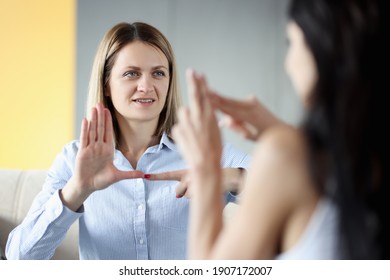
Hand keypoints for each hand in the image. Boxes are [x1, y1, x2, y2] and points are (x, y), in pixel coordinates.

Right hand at [61, 103, 143, 210]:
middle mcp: (99, 147)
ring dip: (93, 119)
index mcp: (108, 150)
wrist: (88, 186)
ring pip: (92, 130)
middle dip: (100, 116)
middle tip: (100, 103)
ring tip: (93, 108)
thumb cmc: (101, 181)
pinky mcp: (83, 152)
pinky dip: (85, 129)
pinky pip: (84, 138)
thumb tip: (144, 175)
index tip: (108, 111)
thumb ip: (130, 174)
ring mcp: (90, 148)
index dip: (108, 121)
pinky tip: (86, 120)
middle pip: (100, 128)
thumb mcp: (118, 176)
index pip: (108, 132)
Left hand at [145, 168, 244, 197]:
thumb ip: (185, 185)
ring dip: (196, 193)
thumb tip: (177, 195)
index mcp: (186, 171)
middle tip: (199, 183)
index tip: (143, 177)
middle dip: (186, 191)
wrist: (230, 176)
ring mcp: (195, 181)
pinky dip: (202, 196)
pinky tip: (210, 188)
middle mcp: (188, 174)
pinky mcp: (201, 188)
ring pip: (188, 195)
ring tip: (207, 184)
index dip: (156, 176)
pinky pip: (196, 197)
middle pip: (180, 190)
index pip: (169, 174)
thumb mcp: (197, 177)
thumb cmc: (211, 176)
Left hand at [172, 69, 221, 189]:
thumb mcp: (215, 131)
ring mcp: (186, 123)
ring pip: (184, 113)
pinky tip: (189, 139)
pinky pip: (179, 126)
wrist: (204, 164)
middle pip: (193, 96)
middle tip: (191, 71)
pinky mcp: (178, 130)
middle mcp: (197, 117)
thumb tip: (197, 112)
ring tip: (194, 132)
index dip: (201, 83)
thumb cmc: (214, 150)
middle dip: (193, 83)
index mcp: (209, 116)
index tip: (197, 73)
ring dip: (187, 118)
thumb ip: (206, 119)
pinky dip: (183, 130)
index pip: (204, 95)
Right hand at [208, 93, 282, 140]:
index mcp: (251, 116)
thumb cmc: (264, 136)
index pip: (229, 109)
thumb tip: (223, 120)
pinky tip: (241, 122)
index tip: (207, 98)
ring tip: (236, 124)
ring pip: (232, 104)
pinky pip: (238, 104)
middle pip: (229, 101)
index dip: (217, 104)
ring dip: (228, 112)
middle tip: (204, 89)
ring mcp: (252, 100)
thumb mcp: (250, 137)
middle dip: (216, 97)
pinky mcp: (252, 99)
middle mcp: (251, 105)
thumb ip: (236, 128)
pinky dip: (234, 111)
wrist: (280, 127)